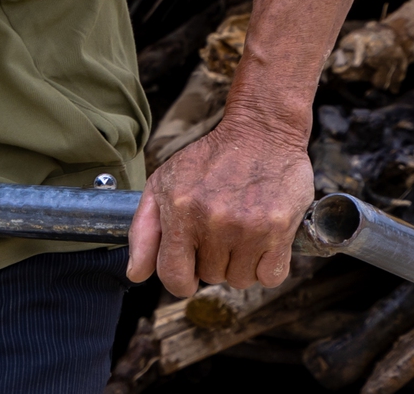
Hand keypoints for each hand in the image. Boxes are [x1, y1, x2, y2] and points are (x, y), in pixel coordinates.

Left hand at [125, 112, 313, 296]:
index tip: (189, 267)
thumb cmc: (209, 161)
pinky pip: (270, 278)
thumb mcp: (163, 183)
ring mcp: (248, 228)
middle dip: (212, 259)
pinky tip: (261, 239)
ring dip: (240, 263)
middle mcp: (213, 221)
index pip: (173, 276)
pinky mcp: (279, 230)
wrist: (262, 133)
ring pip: (240, 280)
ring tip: (240, 231)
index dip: (180, 279)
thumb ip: (144, 230)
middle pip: (210, 277)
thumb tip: (134, 274)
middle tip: (219, 229)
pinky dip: (266, 266)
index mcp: (180, 210)